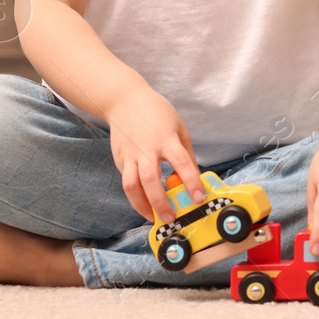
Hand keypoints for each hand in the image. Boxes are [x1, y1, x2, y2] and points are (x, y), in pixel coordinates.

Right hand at [105, 86, 203, 222]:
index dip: (191, 182)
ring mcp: (130, 155)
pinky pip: (127, 181)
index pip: (182, 163)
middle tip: (171, 217)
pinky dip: (135, 195)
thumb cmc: (157, 113)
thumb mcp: (179, 128)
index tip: (198, 197)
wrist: (125, 101)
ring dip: (141, 205)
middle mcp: (146, 149)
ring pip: (131, 186)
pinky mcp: (120, 160)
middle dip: (160, 202)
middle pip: (150, 180)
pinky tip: (144, 201)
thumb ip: (186, 154)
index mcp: (166, 139)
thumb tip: (194, 177)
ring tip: (152, 217)